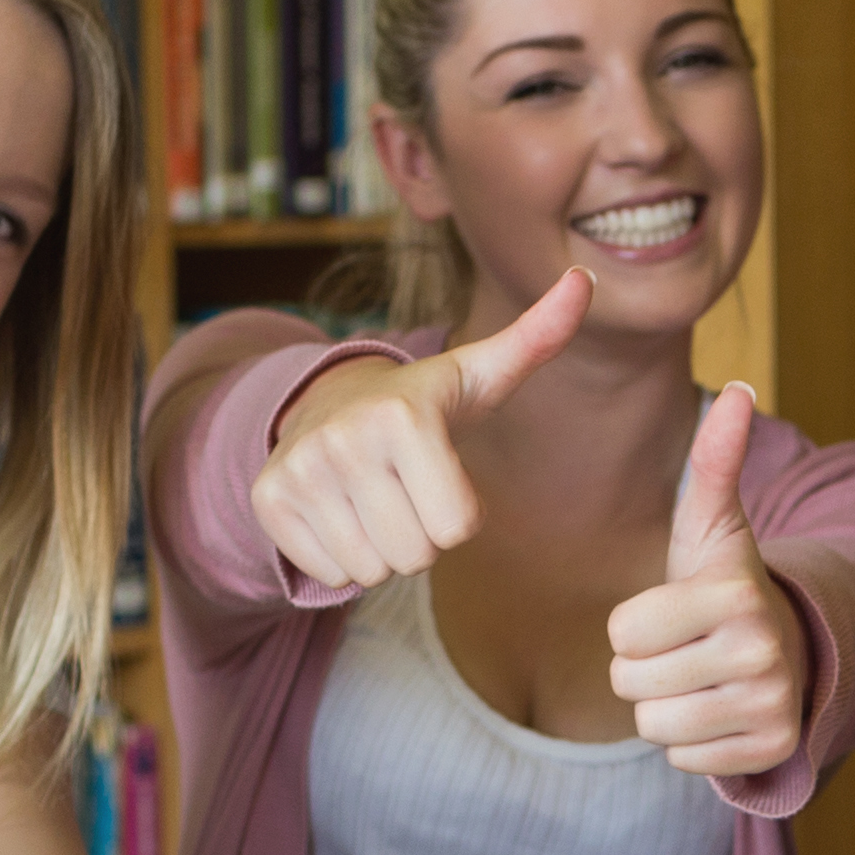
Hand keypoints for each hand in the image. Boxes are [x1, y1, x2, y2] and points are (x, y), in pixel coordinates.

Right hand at [245, 265, 593, 592]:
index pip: (456, 530)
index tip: (440, 474)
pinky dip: (342, 557)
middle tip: (405, 488)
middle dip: (421, 534)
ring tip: (374, 497)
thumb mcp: (480, 375)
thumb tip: (586, 279)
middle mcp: (344, 440)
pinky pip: (331, 575)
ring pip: (372, 570)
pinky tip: (342, 509)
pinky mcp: (268, 500)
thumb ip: (538, 337)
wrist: (328, 399)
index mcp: (405, 415)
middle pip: (415, 556)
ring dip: (382, 547)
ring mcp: (300, 471)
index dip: (458, 514)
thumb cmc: (424, 401)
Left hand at [602, 386, 807, 778]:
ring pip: (652, 727)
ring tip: (699, 679)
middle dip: (645, 668)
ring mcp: (771, 708)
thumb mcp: (711, 527)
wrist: (787, 650)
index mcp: (737, 595)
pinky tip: (719, 711)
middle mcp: (761, 654)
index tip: (672, 614)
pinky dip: (690, 742)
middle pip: (630, 683)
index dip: (633, 625)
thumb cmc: (724, 587)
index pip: (623, 634)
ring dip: (663, 706)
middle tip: (686, 649)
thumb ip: (715, 461)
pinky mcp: (770, 751)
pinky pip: (681, 761)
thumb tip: (740, 387)